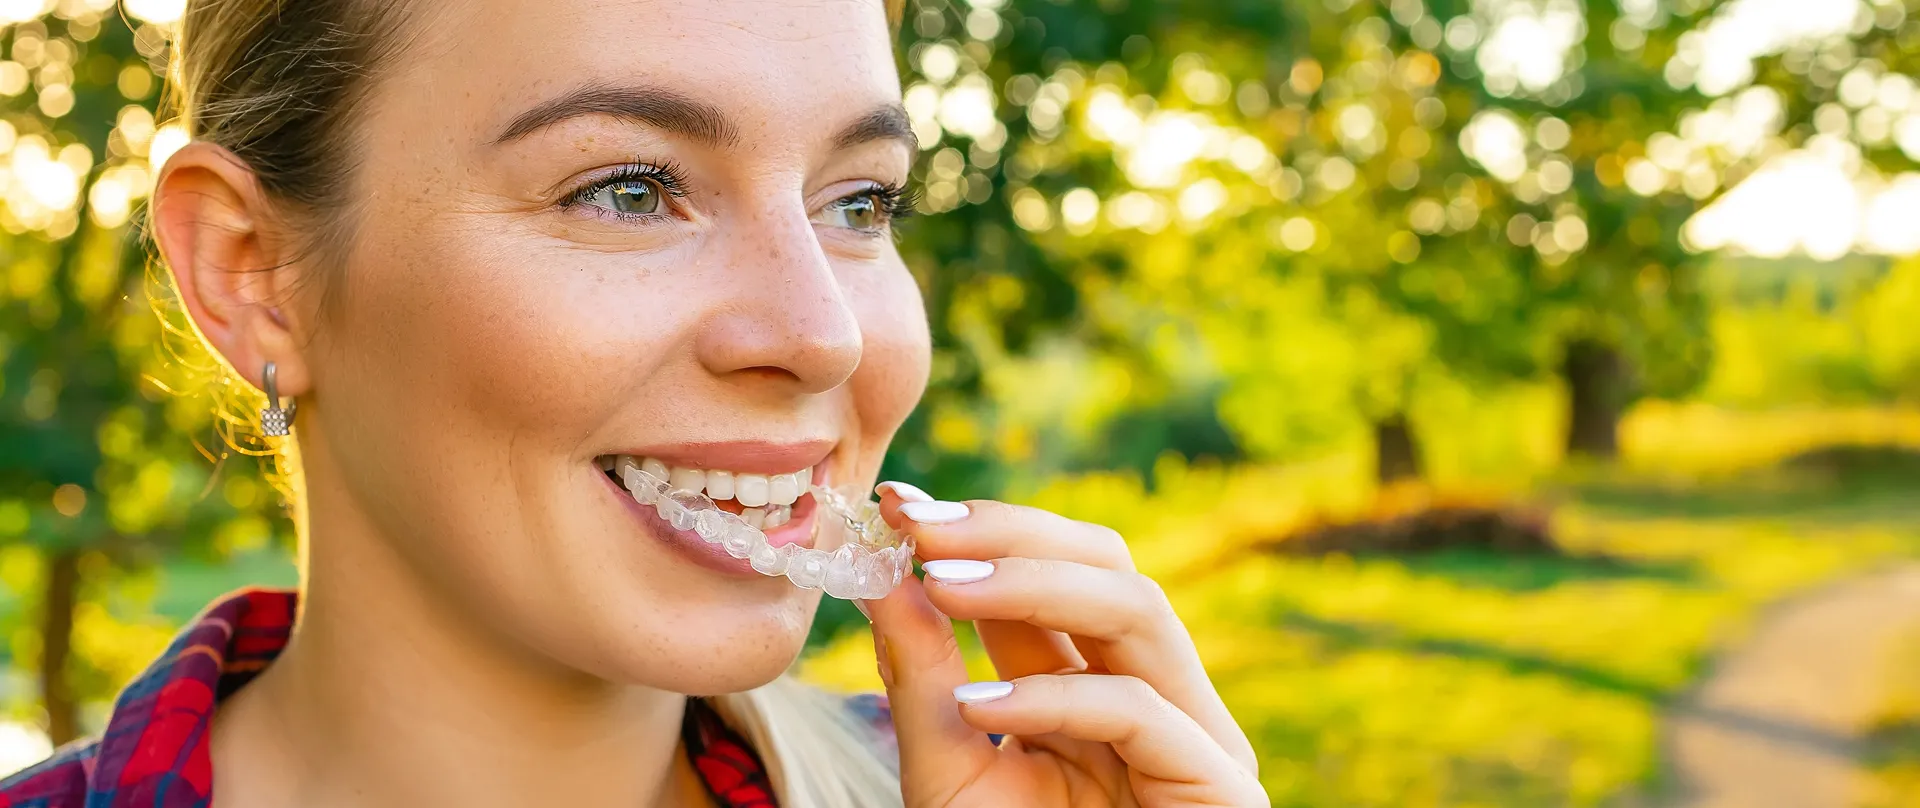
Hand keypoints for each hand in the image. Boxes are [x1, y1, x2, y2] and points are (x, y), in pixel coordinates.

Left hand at [863, 483, 1265, 806]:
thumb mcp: (948, 770)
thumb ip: (922, 675)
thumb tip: (883, 572)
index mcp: (1097, 680)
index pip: (1055, 570)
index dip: (982, 527)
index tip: (896, 503)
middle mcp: (1156, 693)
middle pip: (1111, 563)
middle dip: (1013, 532)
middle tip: (921, 525)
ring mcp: (1196, 735)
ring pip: (1139, 609)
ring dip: (1034, 582)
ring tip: (942, 580)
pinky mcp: (1219, 787)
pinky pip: (1139, 712)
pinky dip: (1057, 695)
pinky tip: (984, 697)